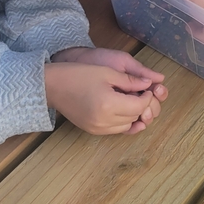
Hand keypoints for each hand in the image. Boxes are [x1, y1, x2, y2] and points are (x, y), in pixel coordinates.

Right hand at [45, 53, 166, 134]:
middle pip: (135, 117)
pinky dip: (122, 121)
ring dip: (133, 114)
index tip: (147, 88)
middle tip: (141, 92)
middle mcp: (104, 121)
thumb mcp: (108, 72)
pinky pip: (115, 130)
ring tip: (130, 99)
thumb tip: (150, 83)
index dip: (147, 96)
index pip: (139, 106)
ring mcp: (97, 129)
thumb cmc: (79, 74)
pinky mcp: (92, 131)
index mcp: (109, 104)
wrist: (53, 85)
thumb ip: (131, 80)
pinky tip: (121, 109)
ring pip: (127, 126)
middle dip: (141, 105)